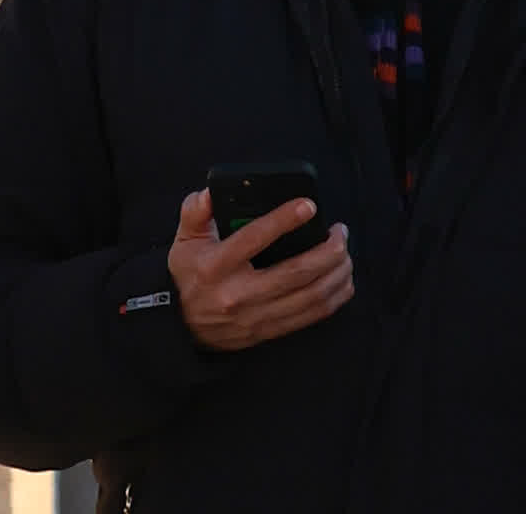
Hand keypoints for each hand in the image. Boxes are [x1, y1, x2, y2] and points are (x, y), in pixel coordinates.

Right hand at [166, 188, 352, 349]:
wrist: (181, 328)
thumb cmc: (189, 275)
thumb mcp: (184, 241)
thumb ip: (195, 212)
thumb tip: (210, 193)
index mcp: (217, 266)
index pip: (254, 239)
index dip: (284, 220)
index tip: (309, 206)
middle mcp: (238, 294)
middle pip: (294, 273)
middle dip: (327, 251)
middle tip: (341, 232)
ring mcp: (255, 317)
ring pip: (308, 297)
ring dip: (336, 274)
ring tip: (345, 253)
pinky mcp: (268, 332)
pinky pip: (309, 317)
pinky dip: (333, 298)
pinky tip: (342, 280)